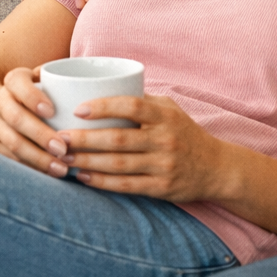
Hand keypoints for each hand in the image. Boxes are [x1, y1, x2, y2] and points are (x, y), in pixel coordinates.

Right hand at [0, 67, 69, 176]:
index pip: (18, 84)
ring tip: (61, 168)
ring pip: (12, 142)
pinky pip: (11, 159)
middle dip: (40, 135)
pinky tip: (50, 174)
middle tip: (63, 149)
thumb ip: (65, 77)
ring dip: (37, 158)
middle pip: (16, 118)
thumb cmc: (36, 90)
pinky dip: (31, 167)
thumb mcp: (45, 77)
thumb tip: (94, 81)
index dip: (33, 98)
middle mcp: (0, 100)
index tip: (52, 111)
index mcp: (14, 80)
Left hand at [59, 95, 227, 201]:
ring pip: (118, 164)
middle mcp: (166, 139)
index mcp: (166, 116)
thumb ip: (143, 101)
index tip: (79, 109)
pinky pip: (126, 185)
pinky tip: (83, 177)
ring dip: (87, 161)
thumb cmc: (185, 133)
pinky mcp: (161, 188)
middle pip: (118, 139)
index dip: (104, 106)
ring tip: (65, 157)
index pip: (132, 106)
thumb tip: (102, 89)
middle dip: (85, 138)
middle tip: (60, 137)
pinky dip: (101, 182)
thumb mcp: (171, 110)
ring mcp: (164, 165)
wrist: (216, 168)